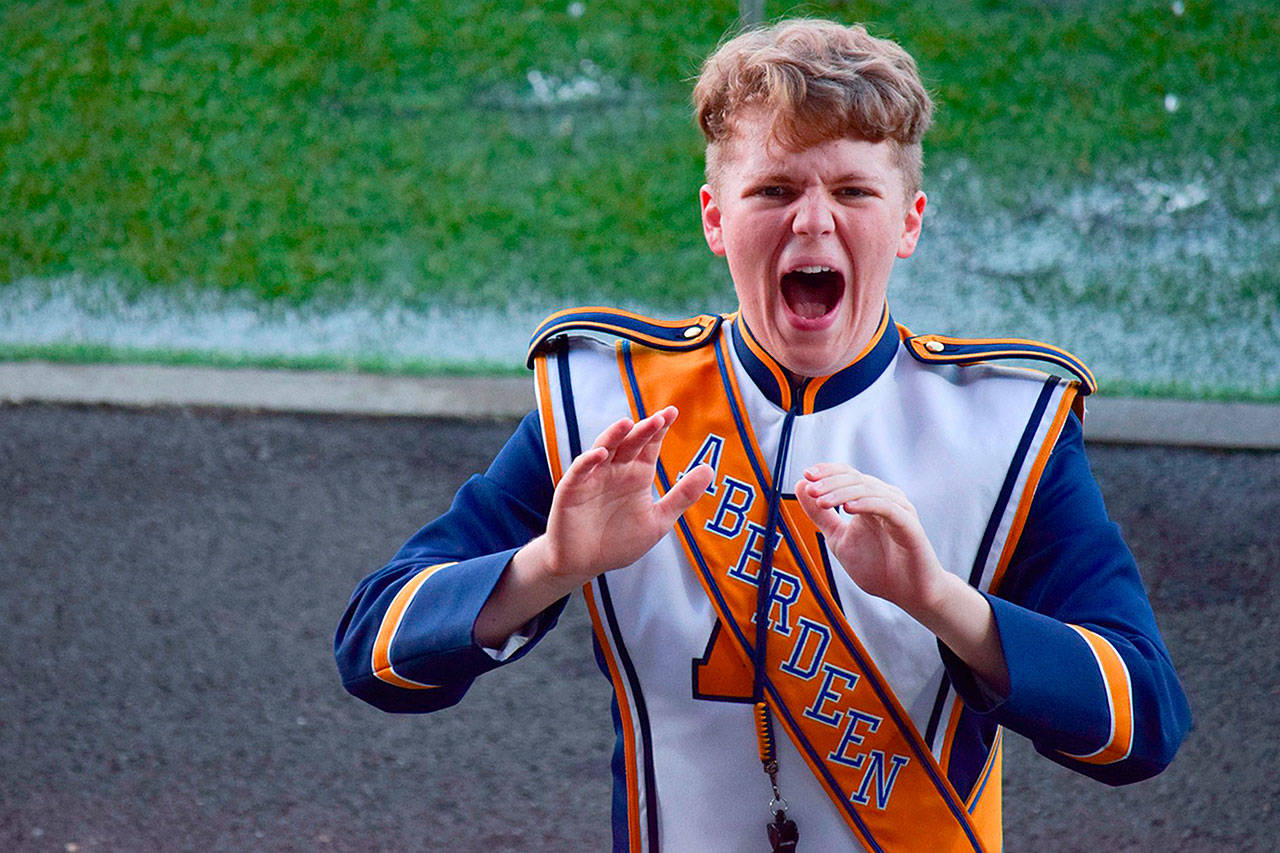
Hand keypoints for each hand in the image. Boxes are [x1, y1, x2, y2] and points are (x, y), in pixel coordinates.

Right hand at [537, 406, 713, 582]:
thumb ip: (682, 495)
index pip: (650, 445)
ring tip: (628, 424)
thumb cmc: (619, 542)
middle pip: (630, 443)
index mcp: (636, 474)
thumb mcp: (658, 520)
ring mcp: (593, 478)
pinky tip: (601, 454)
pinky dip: (588, 461)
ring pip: (604, 449)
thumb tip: (709, 469)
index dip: (659, 429)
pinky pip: (580, 471)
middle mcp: (616, 471)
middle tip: (659, 418)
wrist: (584, 564)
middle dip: (643, 430)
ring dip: (615, 436)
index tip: (672, 412)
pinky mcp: (572, 490)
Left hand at [794, 463, 946, 613]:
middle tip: (811, 489)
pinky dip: (866, 504)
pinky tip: (848, 508)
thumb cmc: (878, 567)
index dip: (827, 471)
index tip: (806, 476)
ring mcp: (899, 509)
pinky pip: (887, 507)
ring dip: (842, 493)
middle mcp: (886, 498)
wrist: (908, 594)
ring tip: (822, 501)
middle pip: (856, 478)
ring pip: (869, 489)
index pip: (847, 474)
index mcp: (869, 499)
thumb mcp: (839, 539)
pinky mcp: (909, 524)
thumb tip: (800, 486)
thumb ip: (820, 515)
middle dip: (830, 482)